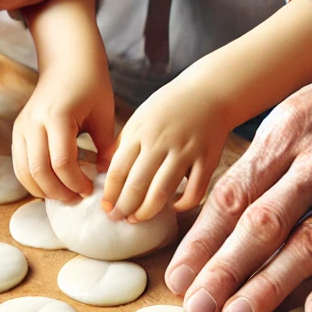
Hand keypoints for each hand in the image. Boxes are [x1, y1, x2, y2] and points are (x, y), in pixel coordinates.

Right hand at [13, 59, 115, 200]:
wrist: (68, 61)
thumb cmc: (91, 85)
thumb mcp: (104, 114)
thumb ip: (106, 146)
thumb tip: (108, 176)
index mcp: (57, 117)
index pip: (62, 163)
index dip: (76, 182)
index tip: (90, 189)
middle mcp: (34, 122)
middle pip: (39, 171)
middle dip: (59, 191)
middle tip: (77, 198)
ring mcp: (22, 127)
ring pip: (24, 171)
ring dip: (44, 189)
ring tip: (66, 195)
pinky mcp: (18, 131)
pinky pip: (20, 164)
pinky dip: (33, 180)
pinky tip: (52, 185)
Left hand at [102, 77, 231, 221]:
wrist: (208, 92)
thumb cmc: (169, 108)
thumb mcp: (140, 119)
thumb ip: (123, 144)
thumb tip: (103, 173)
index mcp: (140, 132)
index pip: (118, 170)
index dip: (110, 193)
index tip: (105, 207)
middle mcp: (161, 142)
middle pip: (137, 185)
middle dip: (124, 207)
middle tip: (118, 218)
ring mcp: (185, 151)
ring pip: (162, 192)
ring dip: (147, 211)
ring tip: (137, 218)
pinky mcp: (207, 159)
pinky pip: (194, 191)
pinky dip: (182, 205)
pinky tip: (173, 207)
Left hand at [164, 39, 311, 311]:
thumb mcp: (305, 106)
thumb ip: (270, 155)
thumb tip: (225, 206)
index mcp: (288, 131)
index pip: (232, 194)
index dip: (202, 241)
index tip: (178, 276)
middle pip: (262, 222)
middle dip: (224, 269)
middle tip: (197, 308)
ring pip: (310, 239)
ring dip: (272, 282)